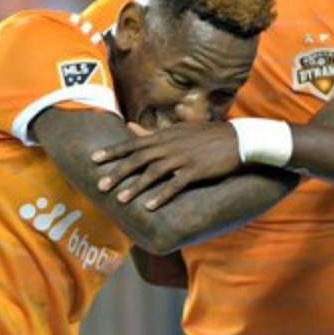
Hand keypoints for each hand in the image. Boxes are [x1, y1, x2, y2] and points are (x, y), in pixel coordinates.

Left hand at [91, 122, 241, 210]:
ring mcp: (183, 159)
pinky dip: (162, 196)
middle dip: (118, 172)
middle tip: (100, 186)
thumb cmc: (207, 135)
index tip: (94, 159)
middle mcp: (170, 146)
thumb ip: (151, 132)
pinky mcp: (196, 171)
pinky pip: (175, 185)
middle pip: (138, 159)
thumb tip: (129, 127)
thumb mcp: (178, 130)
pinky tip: (149, 207)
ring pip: (153, 173)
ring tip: (120, 199)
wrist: (239, 139)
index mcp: (164, 136)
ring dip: (136, 186)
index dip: (113, 152)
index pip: (133, 144)